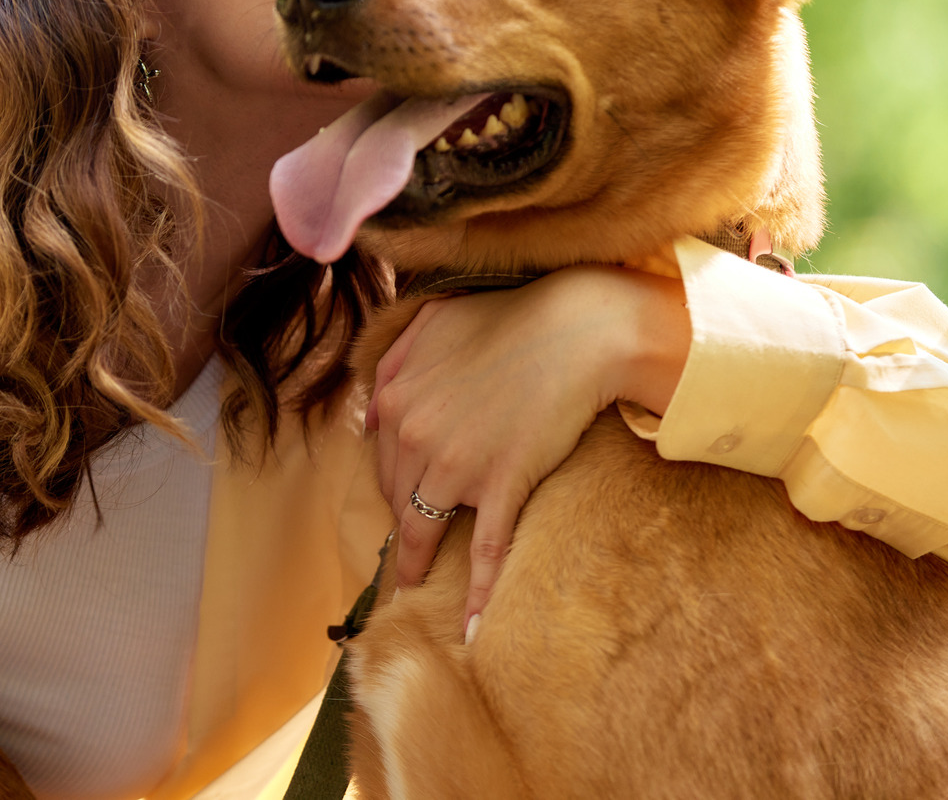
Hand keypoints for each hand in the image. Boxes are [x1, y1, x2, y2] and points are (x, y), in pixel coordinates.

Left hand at [366, 265, 689, 636]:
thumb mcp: (432, 321)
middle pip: (398, 496)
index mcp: (396, 399)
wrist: (576, 332)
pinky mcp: (502, 486)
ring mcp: (456, 466)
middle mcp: (414, 435)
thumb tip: (371, 409)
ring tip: (415, 589)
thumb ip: (393, 359)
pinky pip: (485, 549)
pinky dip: (479, 591)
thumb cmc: (509, 320)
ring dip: (418, 565)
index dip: (390, 485)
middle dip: (401, 524)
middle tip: (405, 549)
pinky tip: (473, 627)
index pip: (380, 459)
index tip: (396, 503)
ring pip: (426, 528)